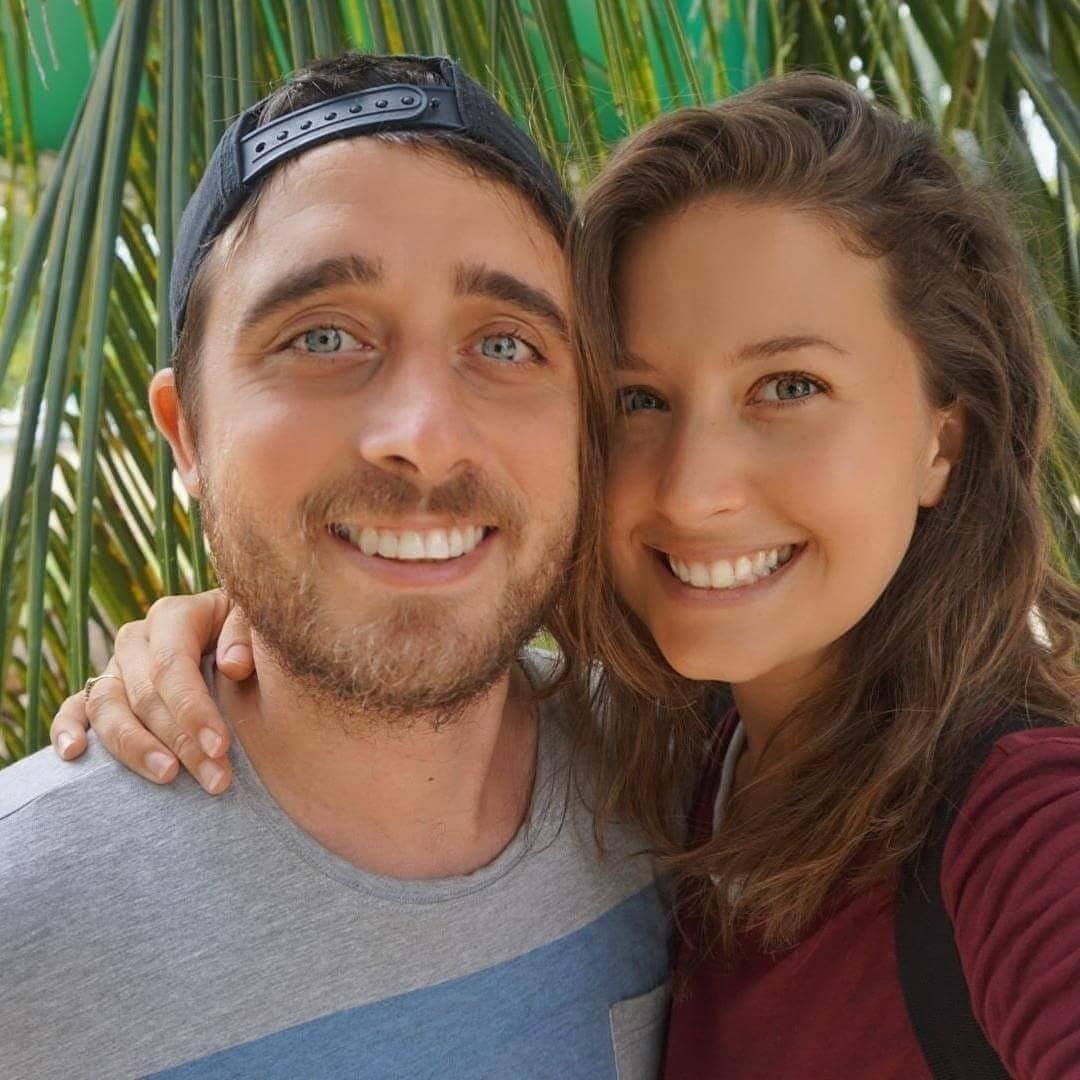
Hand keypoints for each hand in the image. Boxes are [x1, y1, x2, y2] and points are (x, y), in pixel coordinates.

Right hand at [49, 590, 254, 793]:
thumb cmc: (249, 634)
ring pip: (107, 706)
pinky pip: (74, 708)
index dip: (193, 709)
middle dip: (181, 742)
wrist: (236, 639)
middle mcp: (138, 639)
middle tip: (215, 780)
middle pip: (145, 694)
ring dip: (134, 747)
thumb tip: (232, 665)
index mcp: (174, 616)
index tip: (220, 747)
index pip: (172, 664)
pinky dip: (67, 729)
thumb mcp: (257, 622)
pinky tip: (74, 755)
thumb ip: (248, 635)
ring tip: (168, 776)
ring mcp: (116, 665)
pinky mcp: (101, 690)